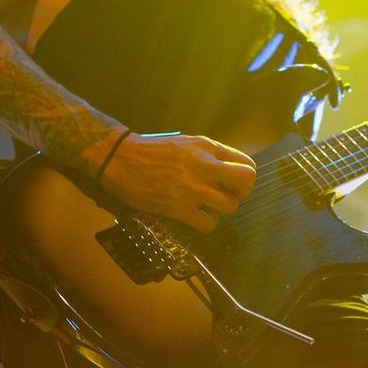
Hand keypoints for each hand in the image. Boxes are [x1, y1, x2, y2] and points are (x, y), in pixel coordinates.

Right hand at [98, 132, 256, 233]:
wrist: (121, 159)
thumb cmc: (154, 151)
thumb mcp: (187, 143)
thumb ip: (210, 154)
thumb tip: (230, 169)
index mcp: (206, 147)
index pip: (247, 163)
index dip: (244, 176)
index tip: (232, 182)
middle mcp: (204, 165)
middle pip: (247, 181)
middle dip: (242, 192)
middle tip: (228, 195)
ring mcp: (192, 188)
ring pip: (231, 206)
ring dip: (223, 209)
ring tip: (209, 206)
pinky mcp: (179, 208)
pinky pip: (210, 224)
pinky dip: (207, 224)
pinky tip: (197, 216)